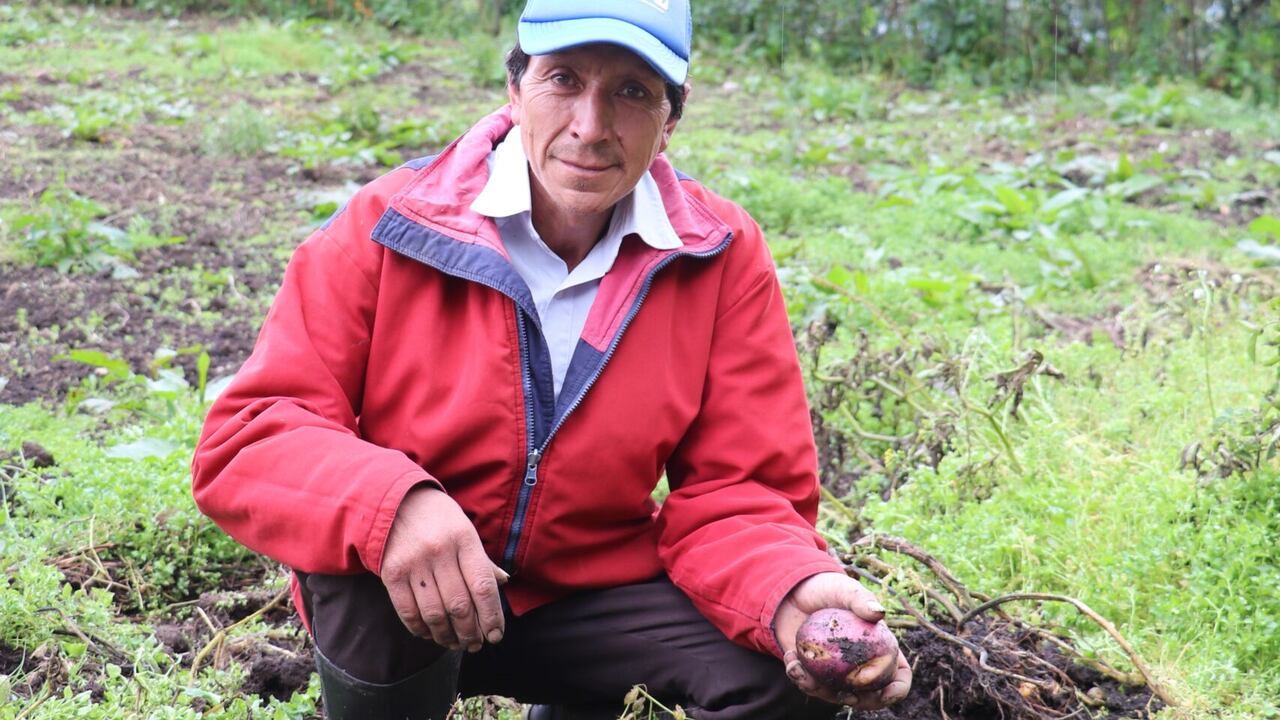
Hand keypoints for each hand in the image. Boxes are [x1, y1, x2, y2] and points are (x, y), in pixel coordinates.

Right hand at [380, 485, 508, 652]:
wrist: (394, 501)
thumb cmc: (438, 519)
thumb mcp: (465, 529)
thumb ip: (481, 559)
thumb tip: (503, 583)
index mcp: (464, 539)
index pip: (483, 586)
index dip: (491, 616)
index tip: (496, 635)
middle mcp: (440, 551)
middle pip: (460, 605)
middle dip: (471, 632)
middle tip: (475, 644)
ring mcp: (414, 563)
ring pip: (435, 614)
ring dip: (447, 637)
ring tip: (456, 644)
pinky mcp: (391, 573)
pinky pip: (408, 612)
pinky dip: (421, 630)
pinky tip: (431, 634)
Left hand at [774, 572, 910, 709]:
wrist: (793, 591)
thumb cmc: (827, 588)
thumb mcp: (845, 589)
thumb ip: (861, 600)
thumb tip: (879, 613)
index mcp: (880, 649)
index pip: (899, 676)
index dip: (897, 689)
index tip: (886, 692)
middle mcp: (861, 666)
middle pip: (870, 697)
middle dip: (858, 701)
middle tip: (844, 694)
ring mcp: (837, 672)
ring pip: (835, 695)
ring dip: (820, 691)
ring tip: (803, 674)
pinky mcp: (812, 672)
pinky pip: (809, 684)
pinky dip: (800, 678)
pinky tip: (791, 661)